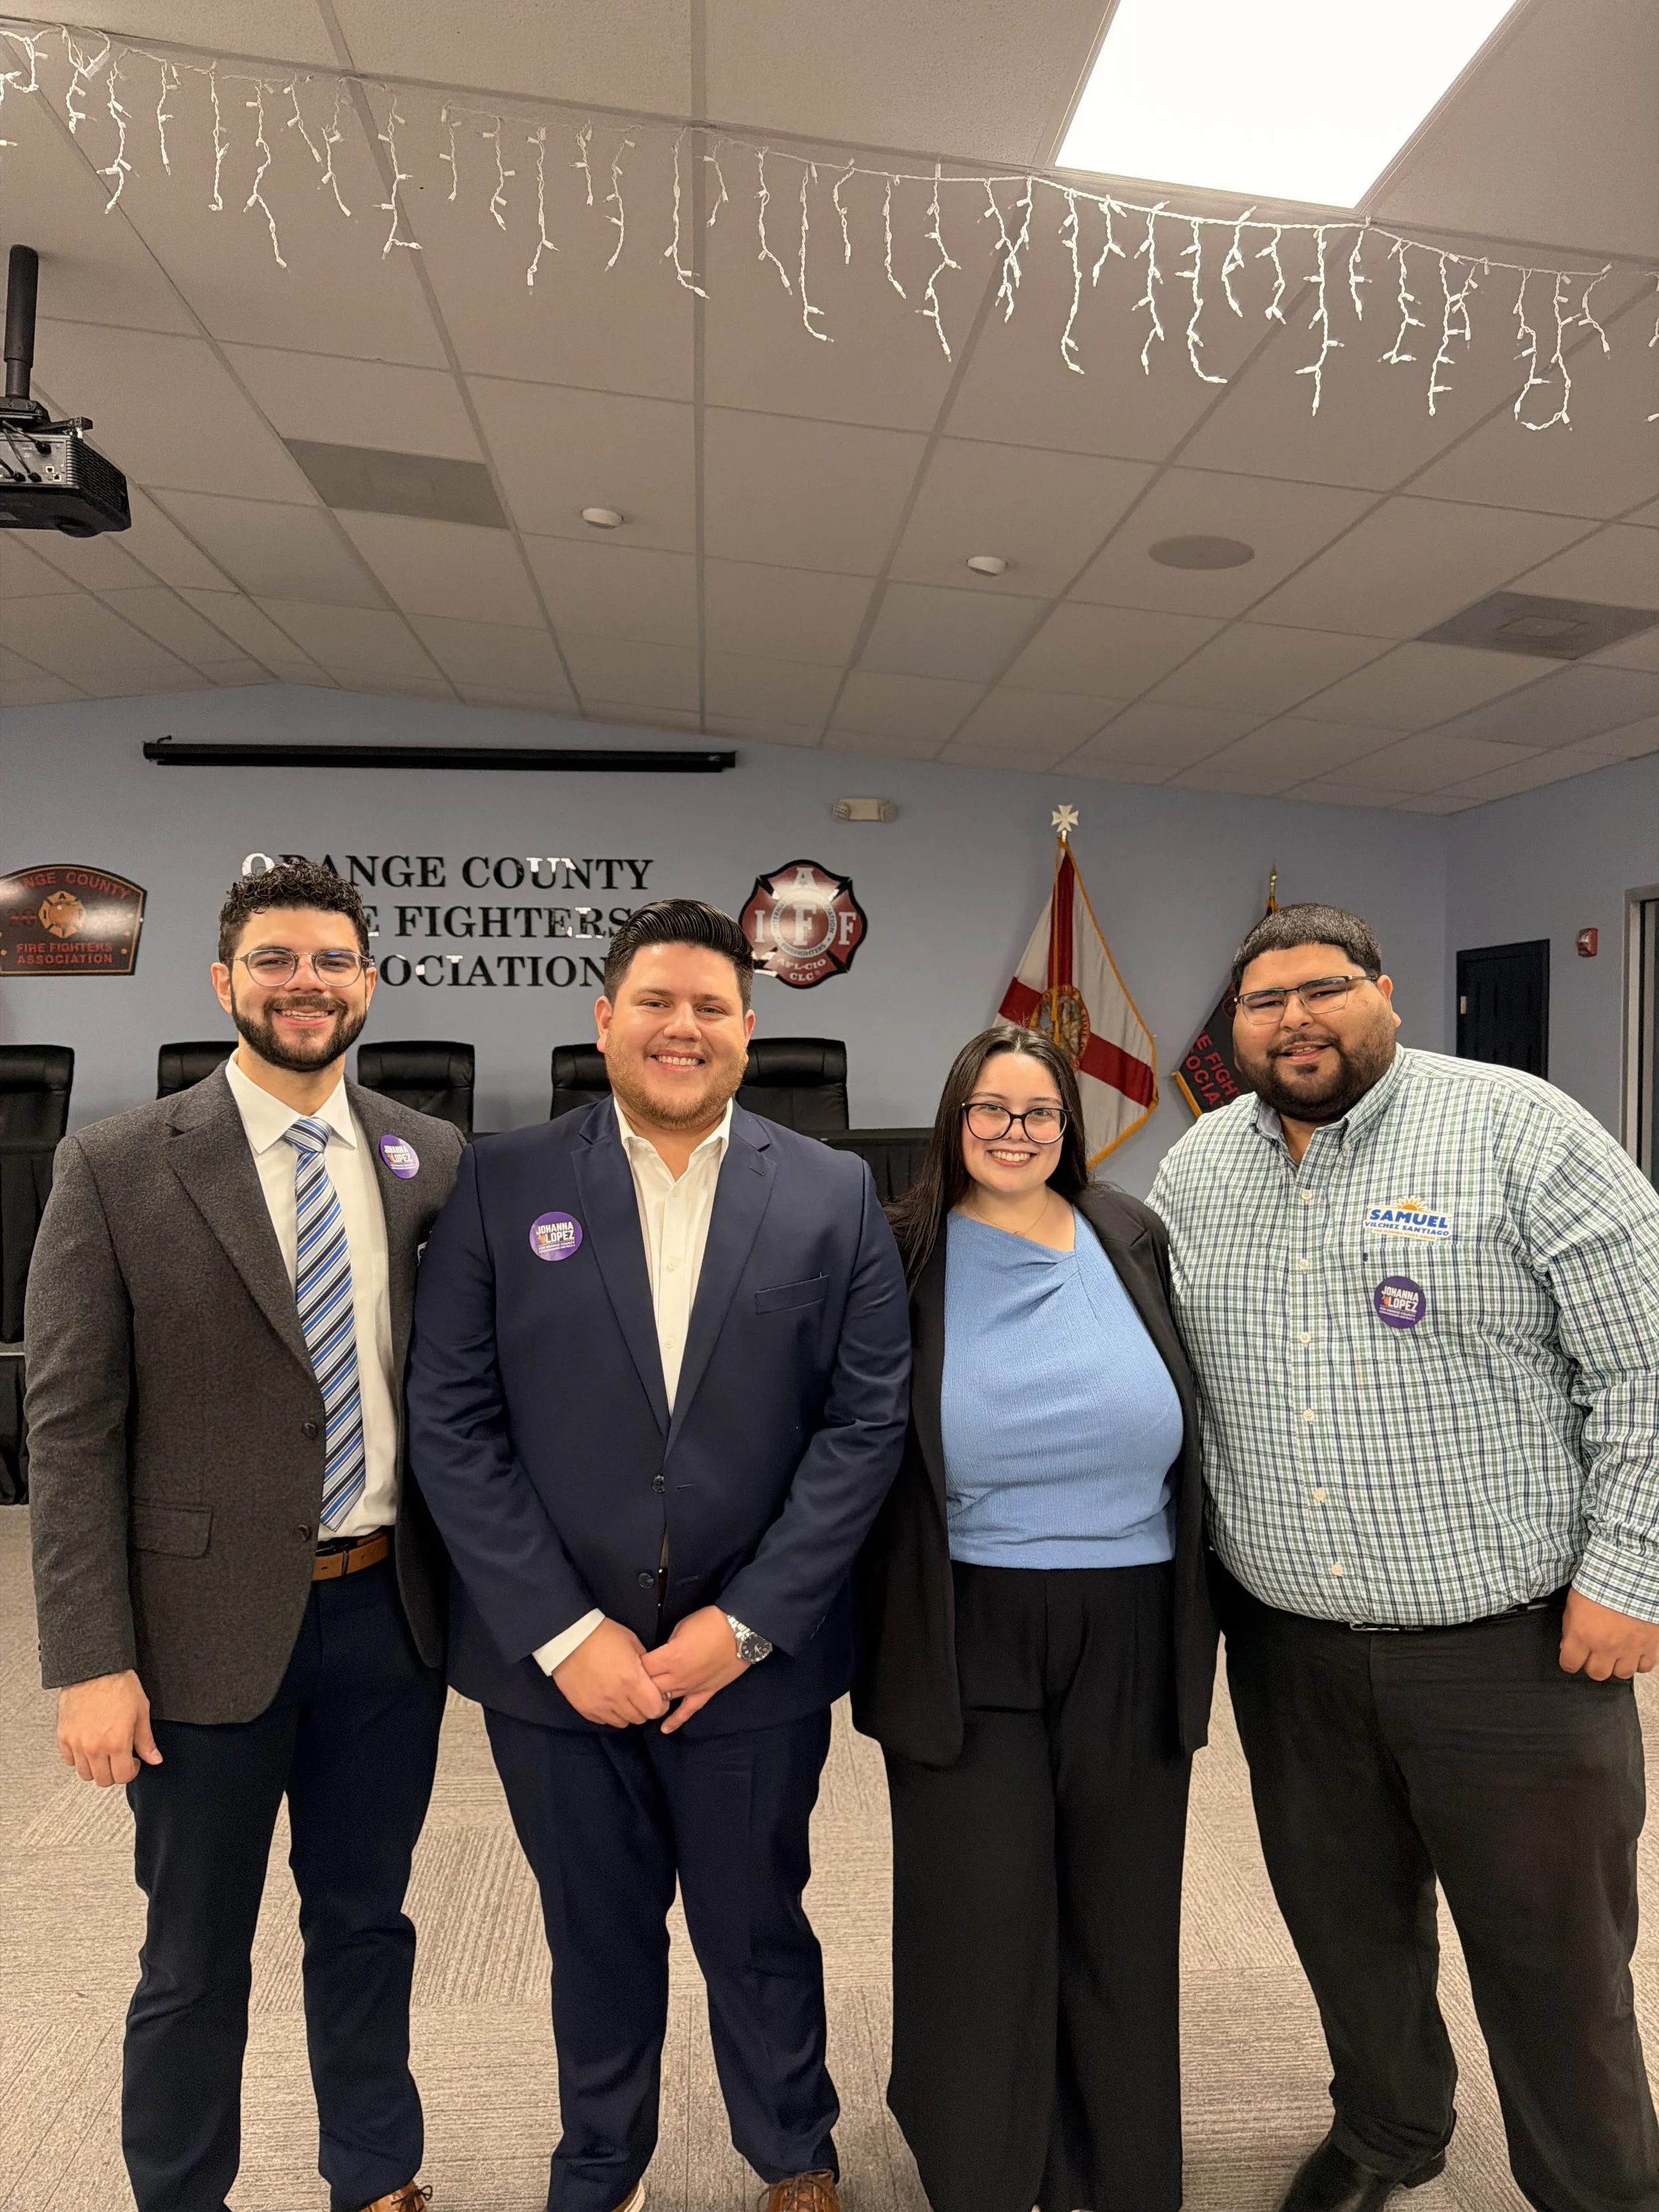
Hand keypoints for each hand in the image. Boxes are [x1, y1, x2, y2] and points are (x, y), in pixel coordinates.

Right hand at [57, 1670, 161, 1786]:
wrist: (95, 1668)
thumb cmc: (119, 1685)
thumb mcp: (141, 1712)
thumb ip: (146, 1741)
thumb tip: (154, 1759)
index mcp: (117, 1742)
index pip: (123, 1776)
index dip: (132, 1772)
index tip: (134, 1763)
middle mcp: (94, 1747)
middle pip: (103, 1780)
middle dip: (114, 1773)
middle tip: (120, 1759)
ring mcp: (77, 1743)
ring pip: (84, 1774)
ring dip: (96, 1768)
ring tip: (104, 1753)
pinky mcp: (64, 1736)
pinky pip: (69, 1760)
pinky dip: (79, 1759)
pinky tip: (89, 1747)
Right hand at [553, 1619, 670, 1727]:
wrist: (569, 1638)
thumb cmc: (602, 1635)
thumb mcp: (632, 1642)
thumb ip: (646, 1664)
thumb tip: (653, 1678)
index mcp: (632, 1679)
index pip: (655, 1709)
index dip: (660, 1705)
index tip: (658, 1699)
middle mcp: (616, 1696)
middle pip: (640, 1718)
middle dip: (644, 1709)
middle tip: (641, 1697)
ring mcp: (599, 1705)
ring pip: (623, 1723)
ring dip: (627, 1713)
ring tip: (623, 1698)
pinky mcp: (585, 1709)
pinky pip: (604, 1721)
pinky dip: (610, 1713)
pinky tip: (608, 1699)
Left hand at [642, 1606, 748, 1733]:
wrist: (741, 1630)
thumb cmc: (710, 1622)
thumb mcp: (681, 1627)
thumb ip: (667, 1645)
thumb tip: (660, 1656)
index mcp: (670, 1657)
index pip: (642, 1668)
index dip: (634, 1665)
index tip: (631, 1663)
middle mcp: (678, 1676)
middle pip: (650, 1687)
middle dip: (640, 1684)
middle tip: (635, 1682)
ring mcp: (692, 1687)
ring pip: (665, 1699)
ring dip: (654, 1698)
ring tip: (643, 1700)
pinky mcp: (706, 1692)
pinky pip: (688, 1710)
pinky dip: (676, 1720)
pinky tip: (664, 1729)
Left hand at [1559, 1589, 1658, 1680]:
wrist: (1631, 1574)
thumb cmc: (1600, 1582)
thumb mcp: (1574, 1603)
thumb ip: (1571, 1628)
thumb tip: (1568, 1645)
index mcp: (1582, 1635)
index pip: (1570, 1664)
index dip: (1569, 1662)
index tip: (1571, 1659)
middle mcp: (1605, 1647)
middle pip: (1597, 1673)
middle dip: (1593, 1665)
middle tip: (1594, 1655)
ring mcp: (1629, 1648)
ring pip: (1621, 1673)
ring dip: (1617, 1665)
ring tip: (1615, 1654)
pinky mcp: (1650, 1645)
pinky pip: (1645, 1666)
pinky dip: (1639, 1662)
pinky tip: (1634, 1652)